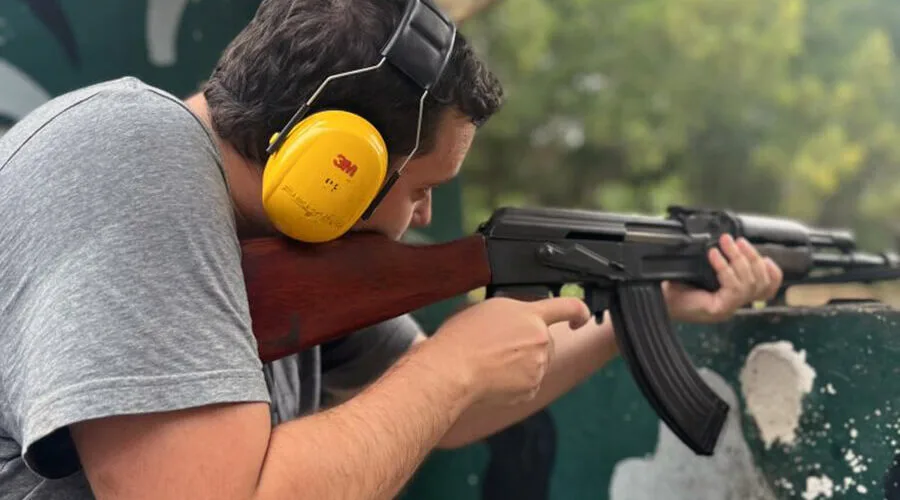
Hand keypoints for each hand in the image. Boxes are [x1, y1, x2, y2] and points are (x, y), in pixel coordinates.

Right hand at [427, 296, 590, 406]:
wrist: (453, 370)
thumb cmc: (461, 337)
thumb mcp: (486, 309)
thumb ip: (511, 312)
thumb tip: (514, 321)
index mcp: (530, 315)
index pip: (568, 307)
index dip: (579, 312)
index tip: (580, 319)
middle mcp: (541, 339)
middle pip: (546, 341)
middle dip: (530, 344)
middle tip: (500, 347)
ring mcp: (538, 366)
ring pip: (537, 363)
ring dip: (522, 363)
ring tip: (491, 362)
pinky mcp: (531, 389)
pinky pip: (529, 383)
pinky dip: (516, 382)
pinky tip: (494, 377)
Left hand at [662, 234, 782, 322]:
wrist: (657, 299)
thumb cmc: (675, 285)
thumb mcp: (701, 269)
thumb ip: (719, 260)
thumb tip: (729, 239)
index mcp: (733, 294)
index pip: (766, 288)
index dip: (772, 272)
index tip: (766, 256)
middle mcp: (734, 303)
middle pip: (760, 282)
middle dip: (752, 256)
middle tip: (735, 240)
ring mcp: (727, 308)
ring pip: (749, 283)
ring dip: (738, 258)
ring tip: (725, 243)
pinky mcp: (718, 310)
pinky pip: (733, 288)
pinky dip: (725, 268)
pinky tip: (713, 256)